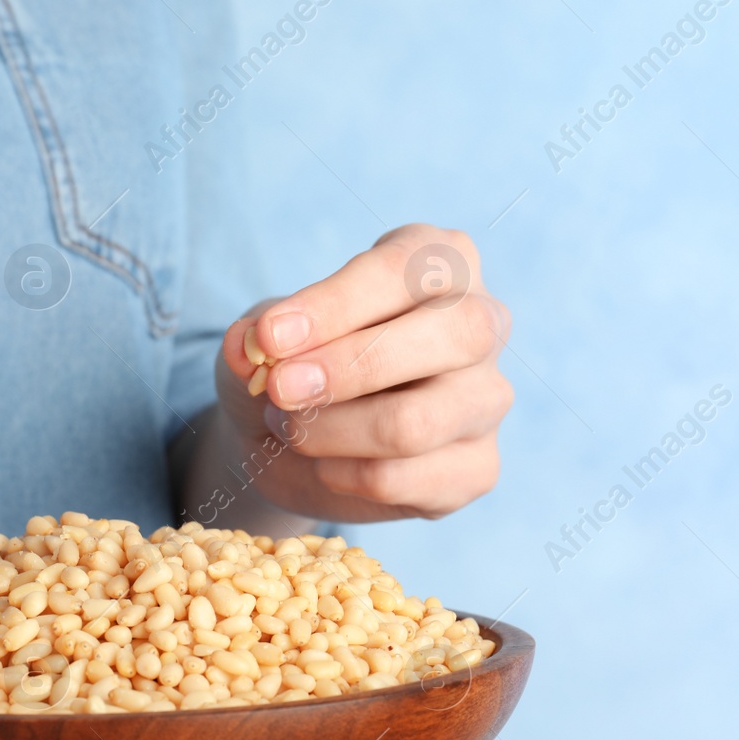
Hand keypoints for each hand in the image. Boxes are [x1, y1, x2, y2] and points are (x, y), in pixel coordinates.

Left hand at [218, 224, 512, 522]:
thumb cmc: (296, 360)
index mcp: (442, 260)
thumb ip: (257, 335)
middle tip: (279, 389)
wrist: (292, 437)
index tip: (270, 336)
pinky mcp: (477, 467)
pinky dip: (343, 476)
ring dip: (330, 432)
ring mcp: (488, 399)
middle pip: (450, 337)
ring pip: (416, 423)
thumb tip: (251, 345)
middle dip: (348, 368)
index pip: (403, 272)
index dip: (333, 306)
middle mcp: (482, 322)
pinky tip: (322, 464)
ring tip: (289, 427)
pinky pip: (405, 479)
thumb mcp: (265, 334)